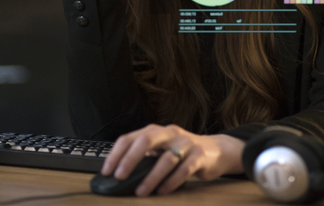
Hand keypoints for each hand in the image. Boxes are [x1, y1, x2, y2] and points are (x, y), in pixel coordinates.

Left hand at [101, 124, 244, 196]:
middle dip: (130, 159)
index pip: (130, 137)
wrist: (216, 150)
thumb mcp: (162, 150)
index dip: (116, 154)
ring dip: (151, 177)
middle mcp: (170, 133)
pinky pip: (184, 169)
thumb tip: (119, 175)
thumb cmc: (182, 152)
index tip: (106, 171)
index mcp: (156, 131)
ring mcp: (186, 143)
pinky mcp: (200, 155)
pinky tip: (163, 191)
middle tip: (120, 177)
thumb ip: (145, 157)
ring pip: (166, 158)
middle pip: (146, 140)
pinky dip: (171, 182)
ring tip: (141, 192)